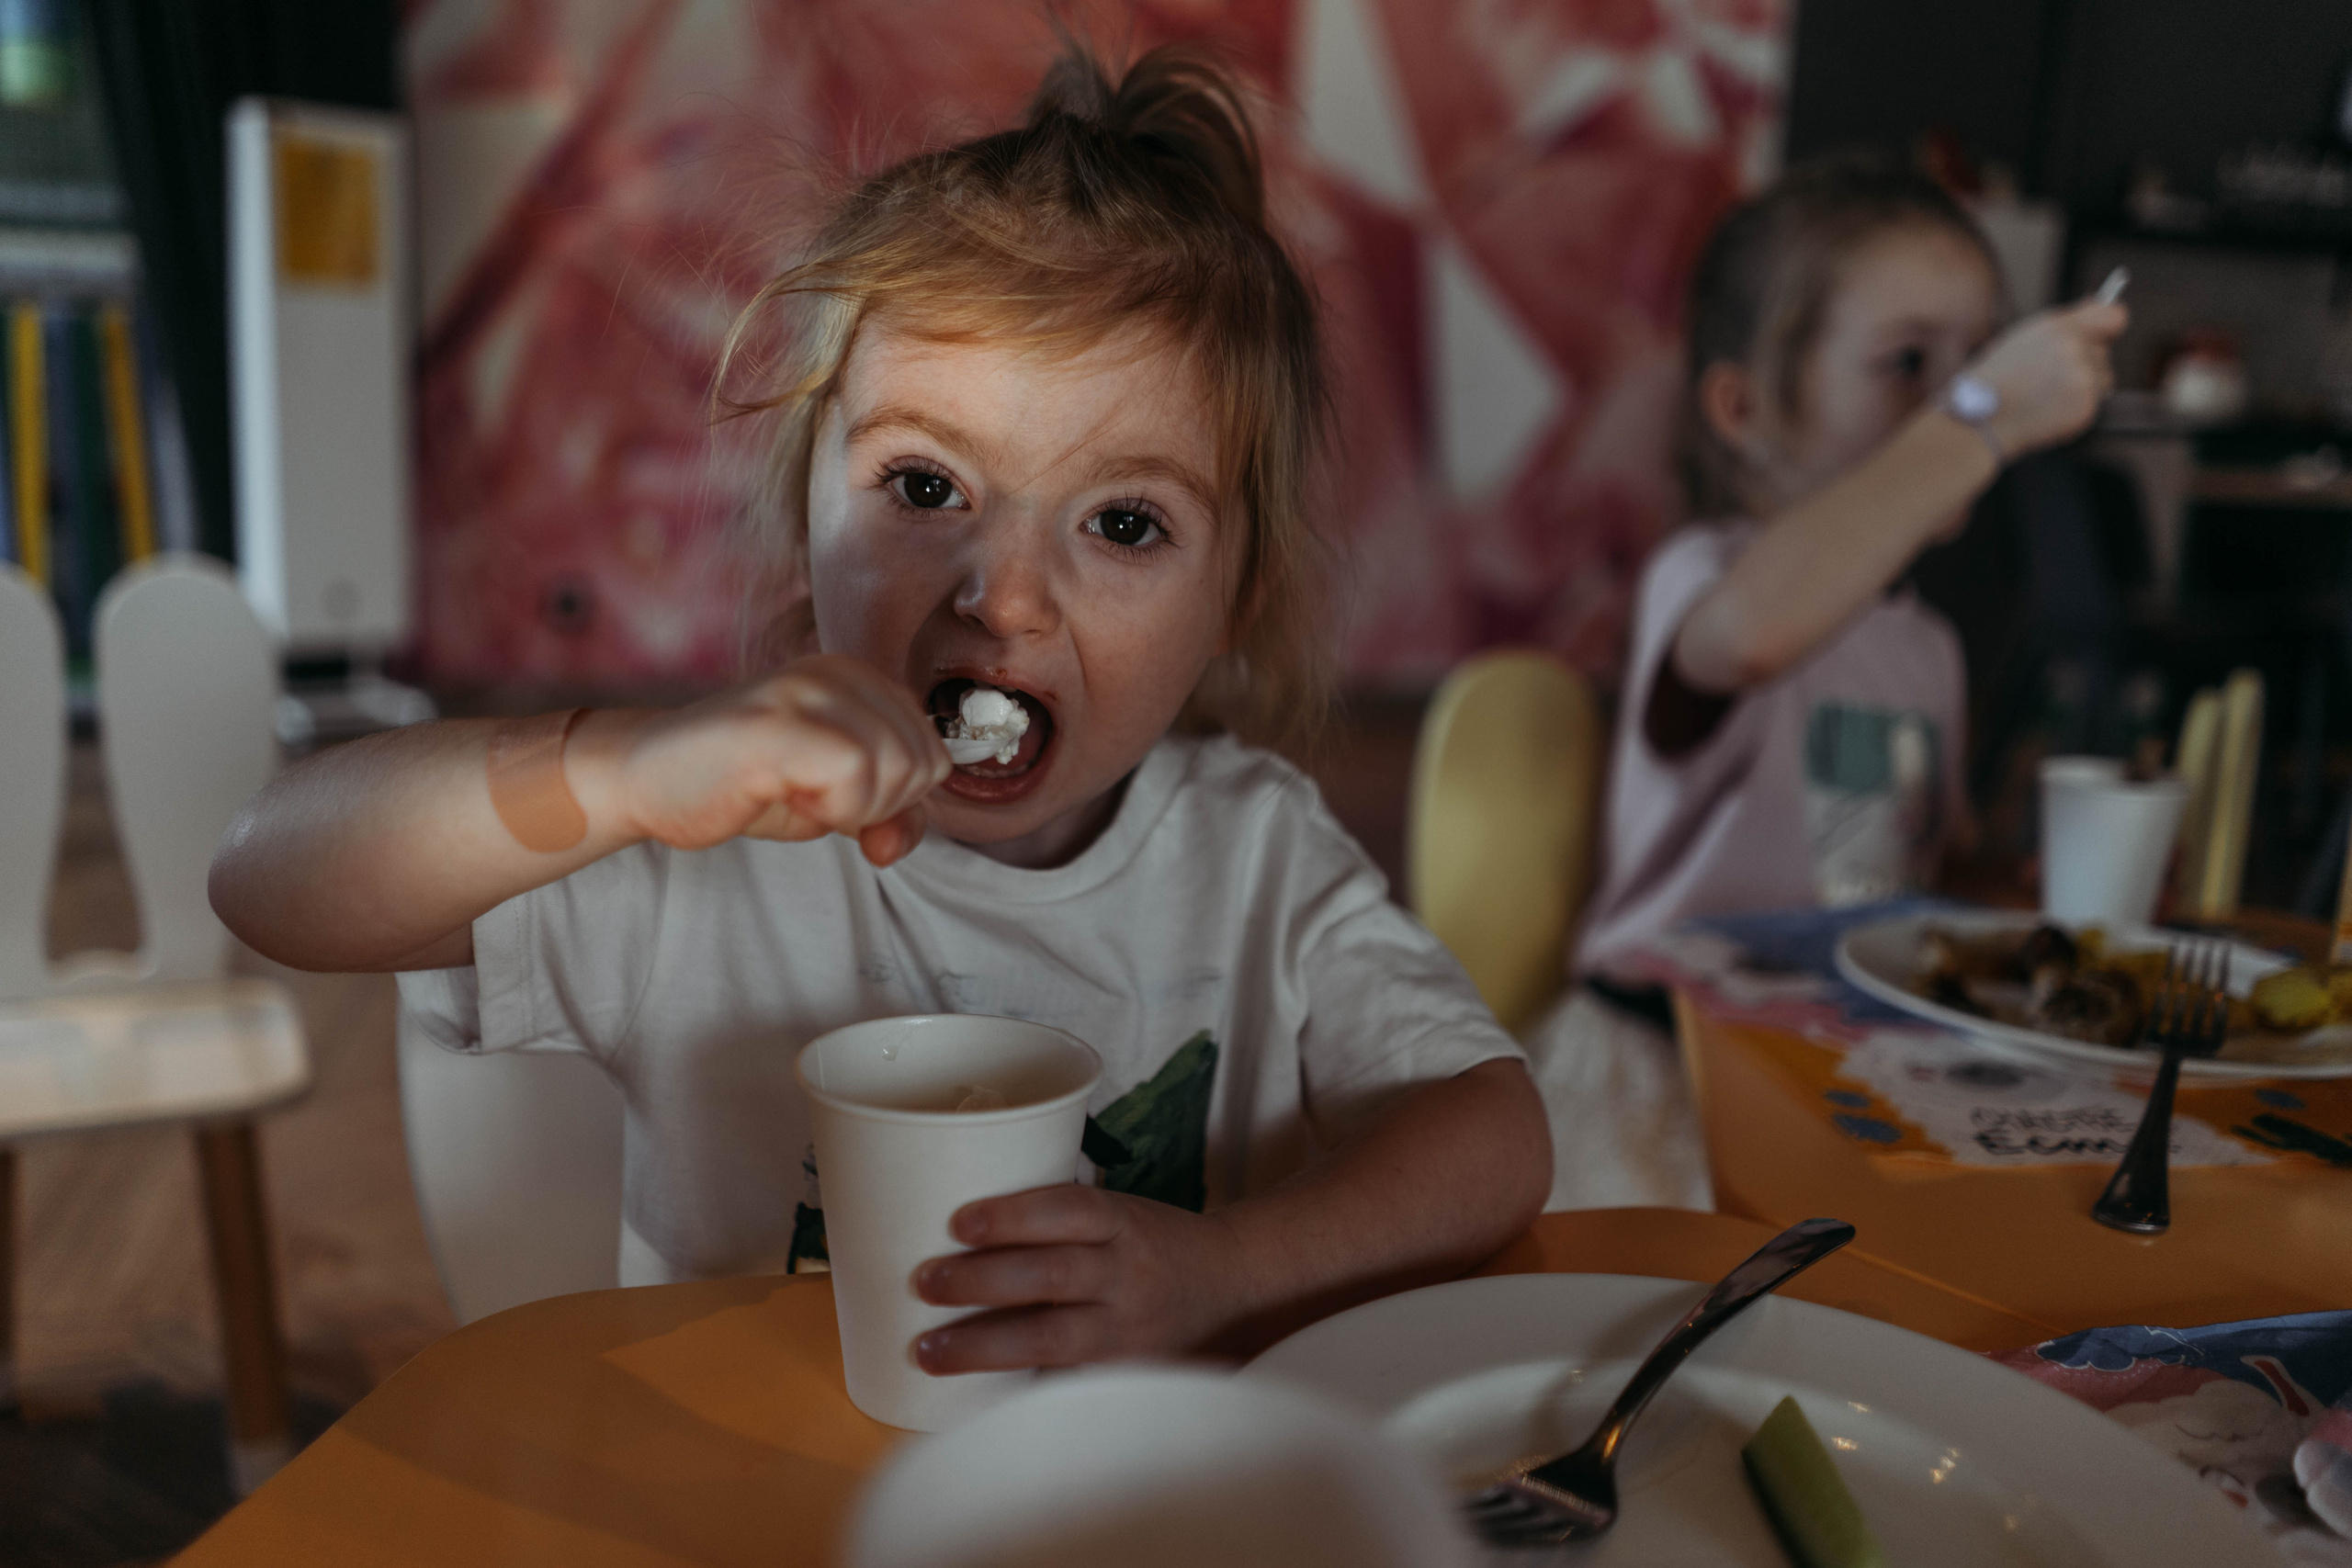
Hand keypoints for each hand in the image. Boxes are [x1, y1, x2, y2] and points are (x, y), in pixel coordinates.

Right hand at [593, 655, 950, 864]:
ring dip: (850, 809)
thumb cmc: (738, 784)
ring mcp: (808, 690)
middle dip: (877, 807)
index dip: (895, 800)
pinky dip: (832, 808)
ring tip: (793, 791)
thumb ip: (885, 815)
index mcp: (858, 678)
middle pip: (923, 763)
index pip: (933, 753)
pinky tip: (785, 793)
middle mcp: (838, 672)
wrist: (646, 779)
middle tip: (810, 797)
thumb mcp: (832, 801)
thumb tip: (897, 842)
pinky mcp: (780, 720)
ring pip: (897, 768)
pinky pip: (855, 774)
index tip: (836, 799)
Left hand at [911, 1185, 1250, 1371]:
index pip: (1070, 1210)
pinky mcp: (1123, 1373)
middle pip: (1053, 1275)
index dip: (1014, 1216)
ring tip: (929, 1349)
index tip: (958, 1223)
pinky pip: (1066, 1381)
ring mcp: (1127, 1329)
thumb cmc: (1152, 1245)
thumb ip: (1059, 1218)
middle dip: (983, 1280)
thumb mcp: (1120, 1213)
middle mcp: (1126, 1274)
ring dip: (984, 1344)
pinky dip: (1017, 1389)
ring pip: (1053, 1339)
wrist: (1231, 1290)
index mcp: (1123, 1223)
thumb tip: (960, 1211)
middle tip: (925, 1283)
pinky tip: (973, 1397)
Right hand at [1970, 296, 2127, 457]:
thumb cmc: (1998, 378)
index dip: (2109, 327)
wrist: (1980, 418)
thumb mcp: (2024, 338)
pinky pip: (2095, 403)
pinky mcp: (2086, 406)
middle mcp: (2074, 349)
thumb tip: (2100, 302)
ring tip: (2045, 395)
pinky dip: (2076, 408)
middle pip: (2104, 353)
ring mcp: (2082, 378)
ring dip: (2083, 387)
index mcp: (2057, 327)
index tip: (2104, 335)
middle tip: (2048, 378)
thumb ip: (2064, 324)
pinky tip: (2048, 410)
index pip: (2115, 316)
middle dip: (2085, 364)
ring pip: (2103, 379)